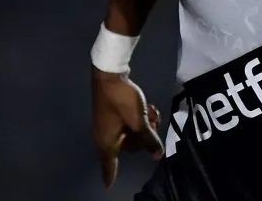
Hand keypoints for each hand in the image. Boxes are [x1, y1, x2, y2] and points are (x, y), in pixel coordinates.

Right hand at [91, 68, 163, 187]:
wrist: (109, 74)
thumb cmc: (122, 100)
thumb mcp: (140, 121)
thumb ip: (149, 139)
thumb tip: (158, 156)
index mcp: (107, 142)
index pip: (109, 165)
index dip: (109, 175)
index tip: (107, 186)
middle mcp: (104, 136)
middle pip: (128, 146)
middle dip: (144, 137)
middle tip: (153, 122)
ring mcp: (106, 124)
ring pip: (130, 133)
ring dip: (144, 126)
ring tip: (153, 113)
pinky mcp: (110, 114)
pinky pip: (127, 123)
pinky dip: (137, 119)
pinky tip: (148, 108)